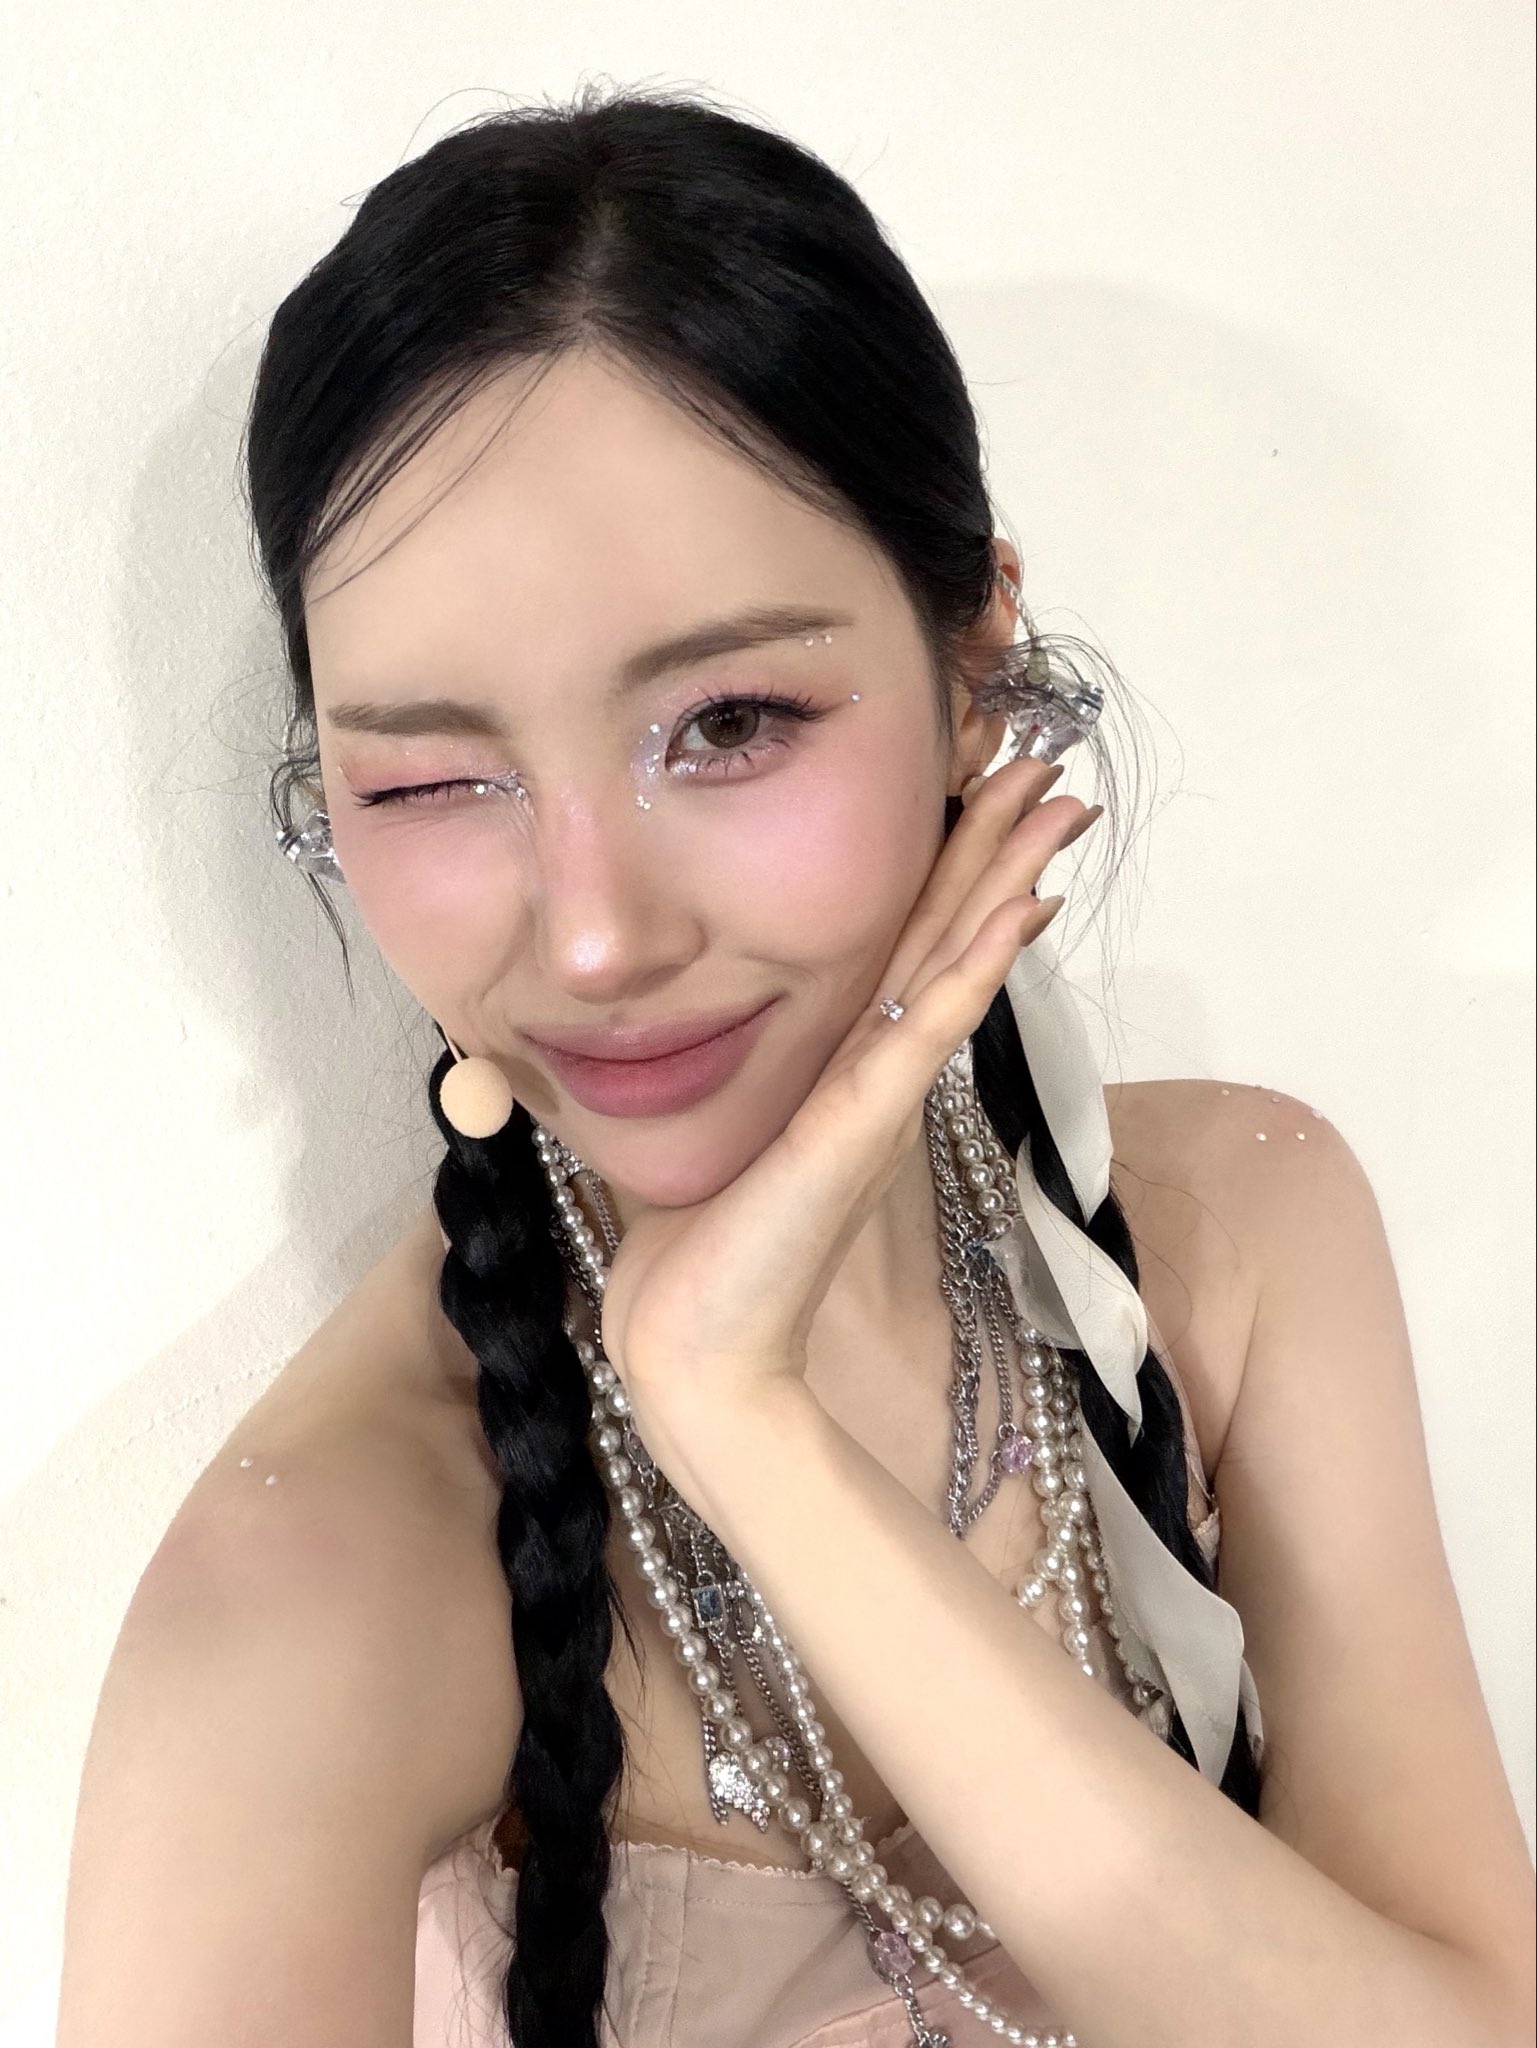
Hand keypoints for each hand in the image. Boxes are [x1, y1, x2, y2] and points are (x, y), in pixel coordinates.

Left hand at [593, 757, 1100, 1494]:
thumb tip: (715, 1022)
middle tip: (1053, 768)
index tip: (987, 789)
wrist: (692, 1344)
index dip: (955, 866)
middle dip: (1000, 847)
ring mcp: (878, 1095)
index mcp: (846, 1063)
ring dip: (1010, 879)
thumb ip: (748, 1074)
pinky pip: (930, 1027)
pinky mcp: (862, 1124)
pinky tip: (1021, 908)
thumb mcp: (725, 1128)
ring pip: (957, 963)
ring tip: (1061, 804)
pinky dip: (977, 965)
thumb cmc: (701, 1249)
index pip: (911, 943)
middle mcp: (876, 1070)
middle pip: (950, 934)